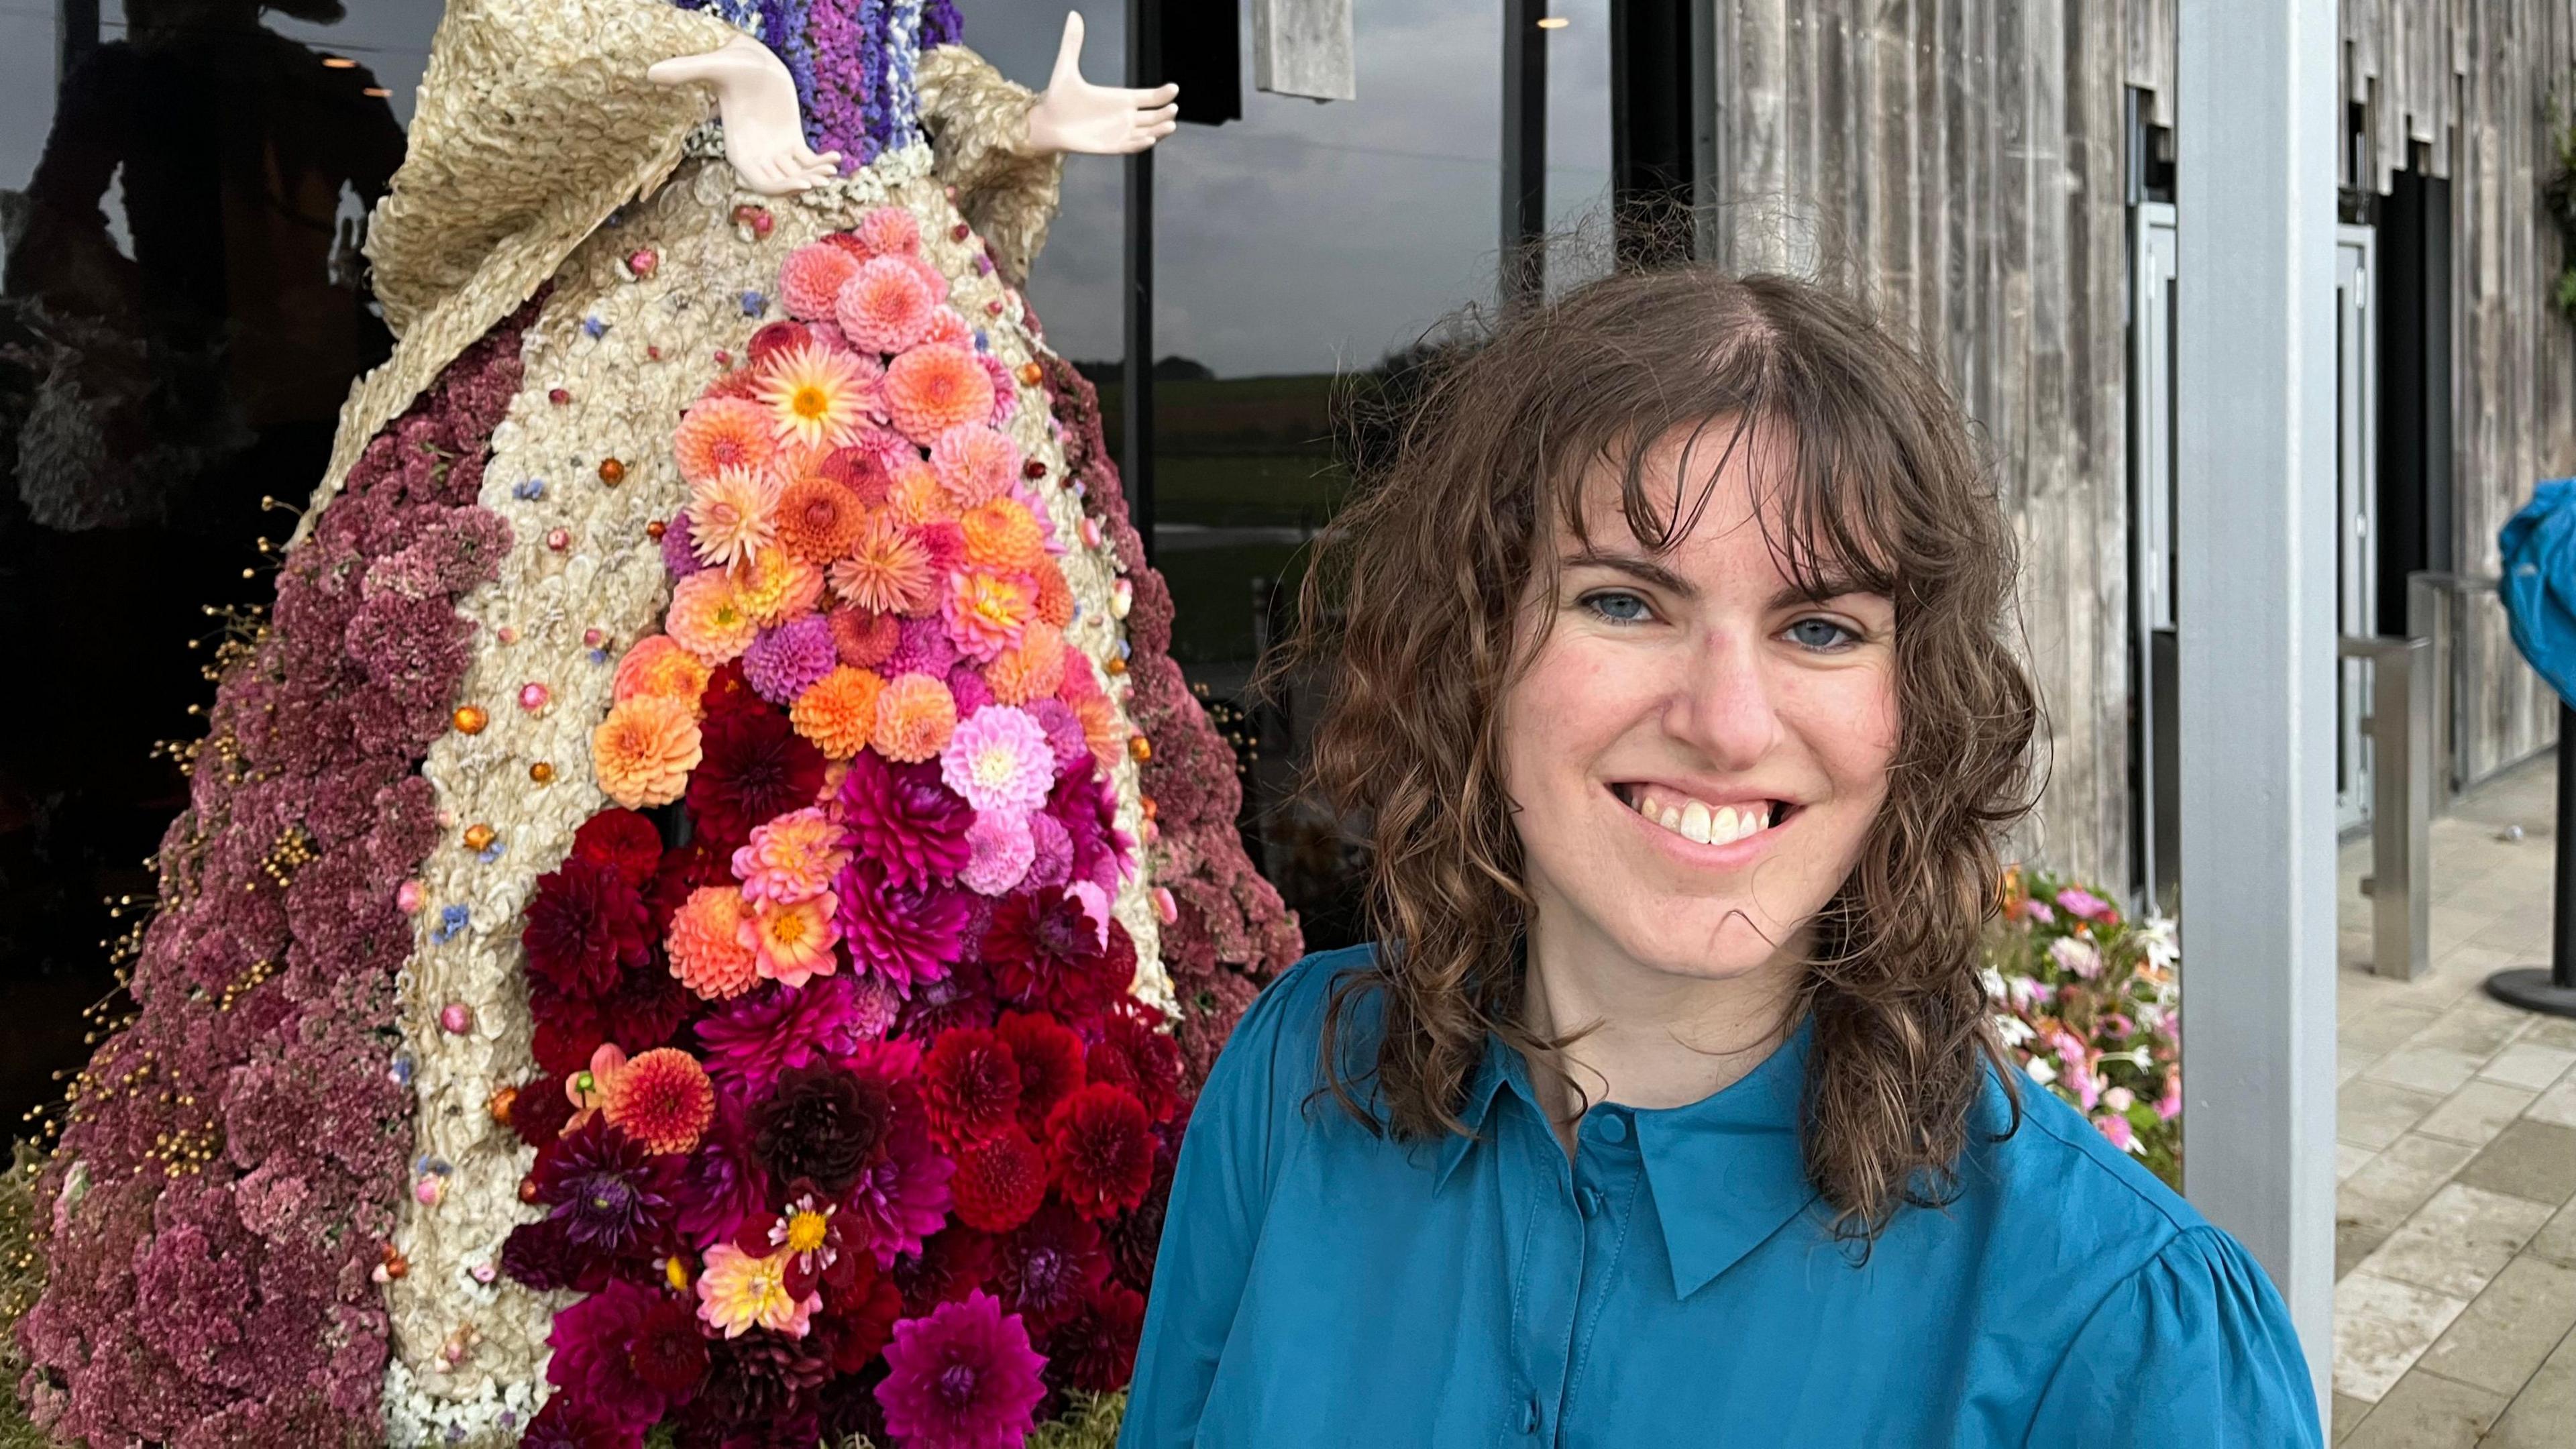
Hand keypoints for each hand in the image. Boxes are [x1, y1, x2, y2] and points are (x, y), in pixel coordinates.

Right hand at [649, 34, 840, 194]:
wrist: (750, 60)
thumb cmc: (730, 63)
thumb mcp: (711, 66)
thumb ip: (685, 72)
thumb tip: (651, 72)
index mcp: (739, 149)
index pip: (758, 182)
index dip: (779, 189)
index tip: (803, 183)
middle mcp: (757, 155)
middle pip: (779, 184)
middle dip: (800, 185)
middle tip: (820, 180)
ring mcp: (775, 150)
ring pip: (796, 176)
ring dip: (814, 176)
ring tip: (830, 169)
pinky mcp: (791, 141)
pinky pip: (807, 161)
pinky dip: (821, 163)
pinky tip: (837, 157)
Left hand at [1024, 12, 1180, 155]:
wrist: (1046, 122)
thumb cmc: (1057, 98)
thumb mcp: (1066, 68)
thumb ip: (1073, 43)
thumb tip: (1074, 16)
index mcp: (1120, 98)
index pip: (1149, 97)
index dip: (1163, 94)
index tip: (1173, 88)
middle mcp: (1124, 116)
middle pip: (1154, 116)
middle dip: (1165, 113)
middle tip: (1172, 107)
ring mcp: (1119, 132)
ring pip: (1148, 132)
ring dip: (1160, 130)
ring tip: (1170, 125)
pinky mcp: (1111, 146)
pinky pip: (1131, 146)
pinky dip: (1141, 144)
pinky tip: (1149, 138)